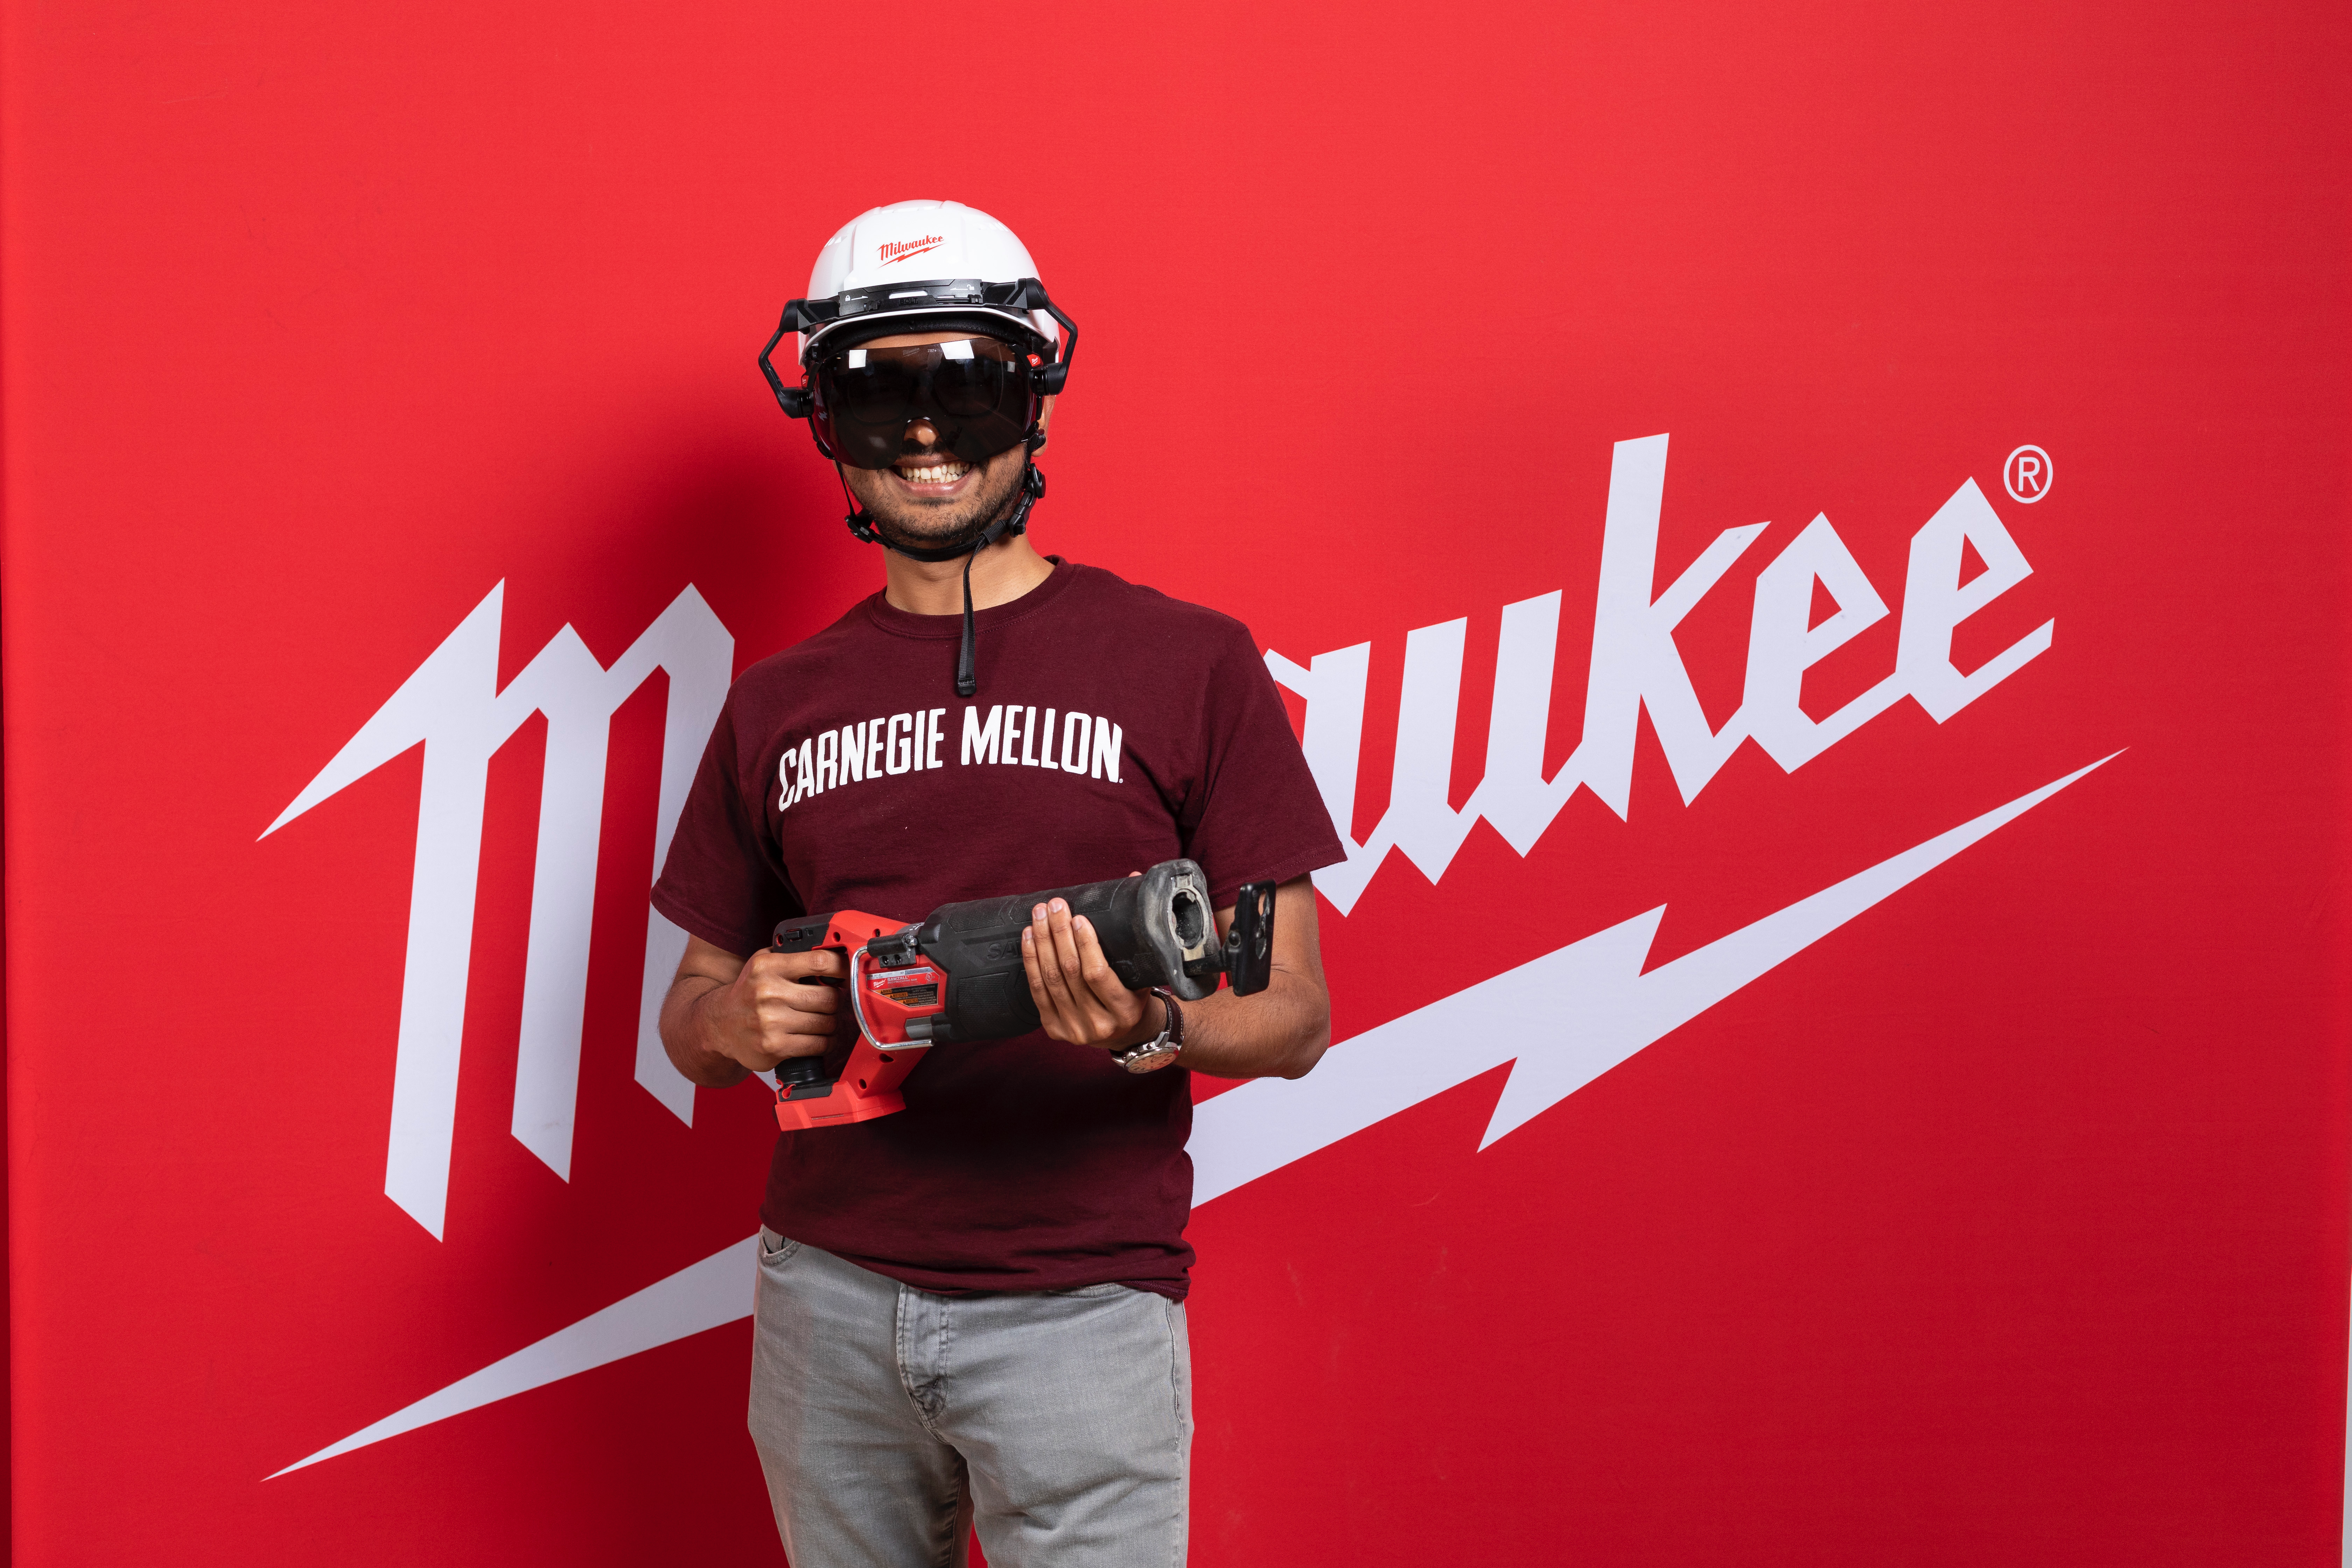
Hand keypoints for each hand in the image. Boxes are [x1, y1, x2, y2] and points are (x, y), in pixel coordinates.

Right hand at [696, 947, 847, 1074]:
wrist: (718, 1024)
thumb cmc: (748, 992)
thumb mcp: (763, 963)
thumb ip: (792, 955)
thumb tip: (834, 954)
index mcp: (767, 966)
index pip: (820, 962)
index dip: (840, 968)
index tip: (845, 974)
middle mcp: (768, 993)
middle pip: (828, 997)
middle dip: (834, 1001)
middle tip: (828, 1001)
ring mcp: (771, 1022)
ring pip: (826, 1022)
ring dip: (830, 1023)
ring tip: (822, 1019)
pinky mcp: (774, 1047)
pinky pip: (818, 1044)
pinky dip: (825, 1042)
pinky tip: (818, 1036)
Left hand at [1022, 896, 1154, 1049]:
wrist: (1125, 1034)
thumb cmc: (1135, 996)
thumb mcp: (1145, 973)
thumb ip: (1140, 931)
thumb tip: (1135, 878)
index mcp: (1125, 1010)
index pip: (1098, 974)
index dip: (1085, 944)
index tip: (1078, 918)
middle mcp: (1098, 1024)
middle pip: (1070, 972)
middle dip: (1059, 934)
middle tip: (1054, 906)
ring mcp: (1073, 1029)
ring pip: (1050, 979)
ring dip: (1042, 943)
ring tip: (1039, 915)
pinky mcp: (1054, 1029)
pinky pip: (1036, 991)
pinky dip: (1031, 961)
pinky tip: (1028, 938)